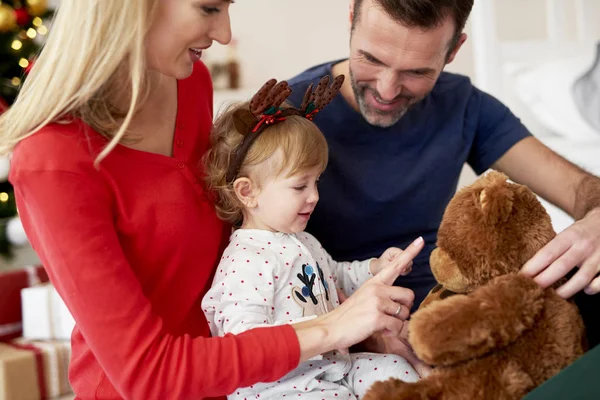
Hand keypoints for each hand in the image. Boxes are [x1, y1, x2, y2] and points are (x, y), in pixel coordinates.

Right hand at [294, 237, 423, 358]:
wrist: (331, 328)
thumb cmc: (349, 316)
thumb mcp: (365, 298)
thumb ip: (383, 296)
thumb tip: (404, 305)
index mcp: (374, 282)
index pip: (396, 265)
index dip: (410, 252)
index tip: (421, 240)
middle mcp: (377, 288)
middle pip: (409, 295)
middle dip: (404, 309)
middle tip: (390, 316)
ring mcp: (377, 301)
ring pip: (404, 313)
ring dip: (396, 323)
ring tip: (381, 324)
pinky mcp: (378, 316)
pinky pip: (398, 326)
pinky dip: (391, 332)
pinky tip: (379, 330)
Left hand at [521, 208, 599, 297]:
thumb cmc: (581, 232)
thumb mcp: (565, 234)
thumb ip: (553, 249)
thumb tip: (530, 269)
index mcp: (569, 236)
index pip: (547, 253)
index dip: (533, 267)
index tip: (521, 277)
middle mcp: (584, 246)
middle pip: (561, 267)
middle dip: (544, 281)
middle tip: (531, 290)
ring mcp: (599, 257)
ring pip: (581, 279)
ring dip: (565, 291)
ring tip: (553, 297)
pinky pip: (599, 284)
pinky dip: (590, 289)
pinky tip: (582, 290)